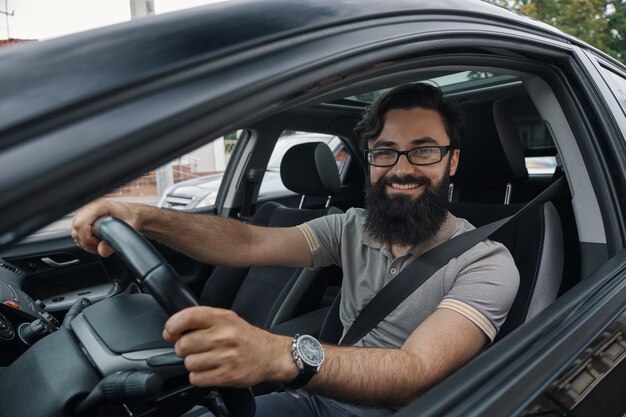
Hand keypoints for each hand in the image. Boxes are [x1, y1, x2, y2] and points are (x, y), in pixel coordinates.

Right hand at [71, 199, 140, 256]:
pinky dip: (86, 241)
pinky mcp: (82, 219)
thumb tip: (102, 251)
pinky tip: (97, 241)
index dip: (88, 238)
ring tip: (102, 242)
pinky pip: (77, 234)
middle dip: (88, 243)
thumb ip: (116, 240)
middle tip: (103, 245)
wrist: (132, 213)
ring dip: (87, 243)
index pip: (81, 224)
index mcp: (98, 206)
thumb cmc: (131, 216)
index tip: (100, 243)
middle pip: (76, 230)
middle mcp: (88, 207)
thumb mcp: (129, 228)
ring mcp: (83, 213)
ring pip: (75, 233)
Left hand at [163, 306, 297, 387]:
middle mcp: (224, 336)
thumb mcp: (228, 319)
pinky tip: (209, 370)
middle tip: (194, 348)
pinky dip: (198, 377)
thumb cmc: (245, 337)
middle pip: (183, 344)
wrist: (271, 355)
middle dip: (184, 348)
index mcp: (223, 318)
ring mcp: (226, 357)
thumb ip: (203, 320)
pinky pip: (196, 378)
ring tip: (205, 359)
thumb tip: (172, 329)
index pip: (187, 317)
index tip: (170, 332)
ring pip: (188, 363)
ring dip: (192, 363)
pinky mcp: (227, 375)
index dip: (172, 326)